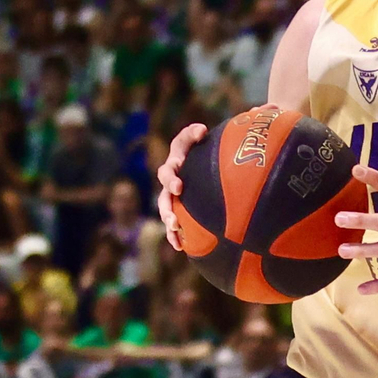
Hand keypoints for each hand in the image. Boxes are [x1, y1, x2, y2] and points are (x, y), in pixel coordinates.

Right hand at [157, 121, 208, 250]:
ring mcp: (174, 192)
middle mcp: (174, 174)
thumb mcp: (206, 136)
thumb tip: (202, 130)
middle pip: (165, 185)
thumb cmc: (211, 145)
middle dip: (168, 194)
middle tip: (177, 200)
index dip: (173, 172)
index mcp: (180, 155)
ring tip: (174, 227)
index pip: (172, 162)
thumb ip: (199, 133)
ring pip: (166, 205)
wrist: (212, 162)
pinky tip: (180, 247)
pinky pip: (174, 223)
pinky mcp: (179, 207)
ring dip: (168, 216)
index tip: (179, 186)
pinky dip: (175, 235)